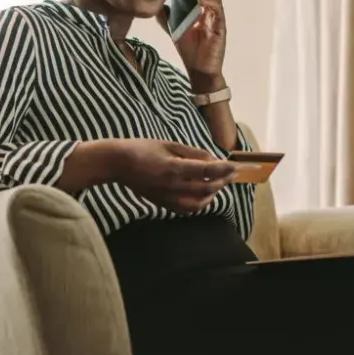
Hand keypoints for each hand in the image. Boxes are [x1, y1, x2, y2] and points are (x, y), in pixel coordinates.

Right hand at [113, 139, 237, 214]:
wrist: (118, 164)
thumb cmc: (142, 149)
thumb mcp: (169, 144)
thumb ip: (192, 153)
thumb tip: (212, 159)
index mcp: (174, 168)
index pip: (207, 171)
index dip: (224, 169)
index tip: (235, 166)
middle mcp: (173, 185)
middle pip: (206, 188)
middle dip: (222, 181)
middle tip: (231, 174)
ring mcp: (167, 197)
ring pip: (199, 202)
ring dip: (212, 194)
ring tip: (218, 185)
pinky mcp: (162, 203)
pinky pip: (186, 209)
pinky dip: (199, 204)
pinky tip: (203, 196)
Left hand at [157, 0, 226, 91]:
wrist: (198, 70)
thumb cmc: (190, 52)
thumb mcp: (174, 30)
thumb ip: (167, 18)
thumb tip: (157, 5)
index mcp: (203, 12)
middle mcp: (212, 13)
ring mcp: (217, 20)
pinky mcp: (220, 28)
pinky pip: (218, 11)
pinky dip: (209, 3)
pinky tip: (199, 1)